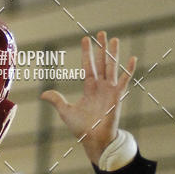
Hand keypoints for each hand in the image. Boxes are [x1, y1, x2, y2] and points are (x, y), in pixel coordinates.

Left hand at [40, 31, 136, 164]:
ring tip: (114, 39)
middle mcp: (100, 87)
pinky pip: (124, 81)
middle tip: (102, 33)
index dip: (86, 53)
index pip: (88, 67)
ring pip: (112, 68)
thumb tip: (42, 94)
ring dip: (113, 54)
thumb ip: (57, 100)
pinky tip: (132, 59)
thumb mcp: (66, 112)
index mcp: (89, 88)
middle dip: (101, 48)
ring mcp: (110, 90)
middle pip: (101, 63)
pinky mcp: (117, 96)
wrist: (93, 140)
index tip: (86, 39)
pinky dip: (128, 70)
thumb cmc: (81, 128)